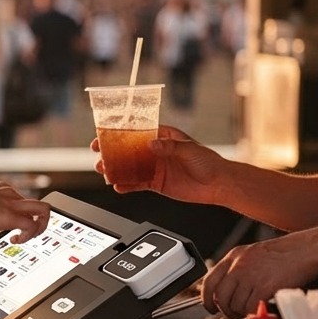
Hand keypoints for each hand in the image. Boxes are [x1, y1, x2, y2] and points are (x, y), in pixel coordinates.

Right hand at [0, 182, 50, 242]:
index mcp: (3, 189)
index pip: (25, 202)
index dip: (26, 217)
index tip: (18, 228)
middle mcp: (10, 193)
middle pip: (39, 204)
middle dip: (40, 221)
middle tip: (29, 234)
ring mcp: (12, 203)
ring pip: (44, 211)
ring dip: (40, 228)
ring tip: (26, 238)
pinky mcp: (10, 216)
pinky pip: (32, 226)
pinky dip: (27, 237)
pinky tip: (14, 240)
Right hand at [90, 125, 225, 203]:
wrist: (218, 185)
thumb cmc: (208, 162)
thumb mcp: (189, 149)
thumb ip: (169, 147)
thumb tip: (151, 144)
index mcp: (163, 137)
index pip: (138, 131)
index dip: (120, 132)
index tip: (106, 134)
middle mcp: (156, 151)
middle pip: (128, 150)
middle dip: (112, 152)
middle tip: (99, 155)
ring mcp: (155, 168)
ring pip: (129, 167)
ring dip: (115, 169)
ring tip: (104, 171)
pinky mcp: (156, 183)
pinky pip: (137, 184)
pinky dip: (127, 185)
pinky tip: (118, 186)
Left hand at [200, 232, 317, 318]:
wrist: (305, 249)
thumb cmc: (284, 253)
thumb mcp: (253, 254)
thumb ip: (238, 269)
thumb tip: (229, 289)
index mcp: (233, 256)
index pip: (209, 280)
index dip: (206, 298)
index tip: (209, 306)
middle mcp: (238, 266)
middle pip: (220, 296)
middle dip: (224, 310)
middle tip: (232, 314)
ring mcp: (250, 276)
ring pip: (235, 304)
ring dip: (241, 312)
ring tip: (250, 310)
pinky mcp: (264, 287)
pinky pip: (250, 308)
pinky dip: (253, 313)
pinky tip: (259, 310)